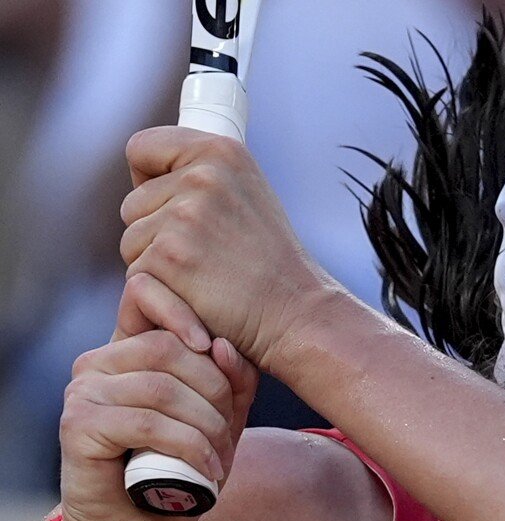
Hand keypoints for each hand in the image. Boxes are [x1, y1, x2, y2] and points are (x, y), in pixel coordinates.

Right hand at [58, 274, 257, 520]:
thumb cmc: (181, 472)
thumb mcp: (221, 421)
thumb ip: (231, 381)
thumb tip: (223, 345)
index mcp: (127, 351)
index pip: (148, 299)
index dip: (187, 312)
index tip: (222, 348)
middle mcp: (98, 364)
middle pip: (168, 349)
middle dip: (214, 391)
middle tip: (229, 433)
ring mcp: (83, 393)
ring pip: (162, 388)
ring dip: (206, 426)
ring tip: (220, 459)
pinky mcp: (78, 426)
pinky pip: (146, 422)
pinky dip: (188, 446)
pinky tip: (207, 470)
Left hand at [120, 126, 334, 369]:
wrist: (296, 312)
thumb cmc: (271, 264)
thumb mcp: (247, 195)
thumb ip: (200, 176)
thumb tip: (147, 174)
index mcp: (221, 152)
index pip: (142, 148)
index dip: (149, 181)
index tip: (173, 206)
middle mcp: (202, 176)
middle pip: (133, 203)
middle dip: (156, 232)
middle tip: (206, 255)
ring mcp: (184, 217)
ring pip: (131, 241)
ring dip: (157, 264)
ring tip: (206, 276)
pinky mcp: (168, 257)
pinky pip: (136, 275)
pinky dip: (160, 293)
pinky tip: (199, 296)